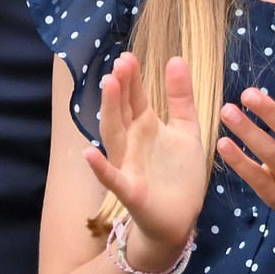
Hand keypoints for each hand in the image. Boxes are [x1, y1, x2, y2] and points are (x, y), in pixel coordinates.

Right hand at [83, 53, 206, 251]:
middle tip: (120, 64)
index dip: (132, 78)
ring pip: (114, 136)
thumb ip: (181, 98)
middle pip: (122, 111)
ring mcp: (128, 165)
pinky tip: (88, 154)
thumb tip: (176, 58)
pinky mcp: (130, 191)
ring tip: (109, 87)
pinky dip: (100, 167)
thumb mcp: (186, 130)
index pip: (135, 97)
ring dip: (110, 112)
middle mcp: (132, 142)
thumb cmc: (179, 173)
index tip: (128, 56)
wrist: (180, 217)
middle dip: (120, 88)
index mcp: (146, 126)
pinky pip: (112, 178)